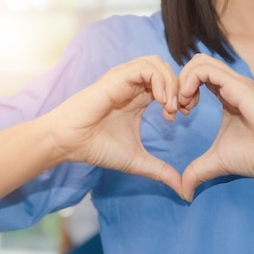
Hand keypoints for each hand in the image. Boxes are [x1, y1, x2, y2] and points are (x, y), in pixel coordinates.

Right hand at [45, 55, 182, 196]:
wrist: (69, 142)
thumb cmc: (96, 147)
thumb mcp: (136, 160)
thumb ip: (160, 171)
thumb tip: (183, 190)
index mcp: (138, 98)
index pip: (168, 83)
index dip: (181, 96)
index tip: (181, 117)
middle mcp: (131, 85)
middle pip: (166, 69)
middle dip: (180, 87)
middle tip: (181, 110)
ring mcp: (123, 79)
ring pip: (157, 63)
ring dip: (171, 82)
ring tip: (170, 107)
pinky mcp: (116, 78)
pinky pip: (145, 68)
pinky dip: (159, 81)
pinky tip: (160, 102)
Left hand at [178, 53, 253, 200]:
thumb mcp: (218, 162)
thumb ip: (198, 172)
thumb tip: (183, 191)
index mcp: (224, 95)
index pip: (195, 78)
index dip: (179, 92)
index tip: (176, 115)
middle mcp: (228, 85)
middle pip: (194, 64)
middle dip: (177, 83)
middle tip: (176, 108)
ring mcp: (233, 83)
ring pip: (198, 62)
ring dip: (181, 81)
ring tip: (182, 105)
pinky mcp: (237, 86)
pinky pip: (206, 71)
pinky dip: (189, 82)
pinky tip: (188, 102)